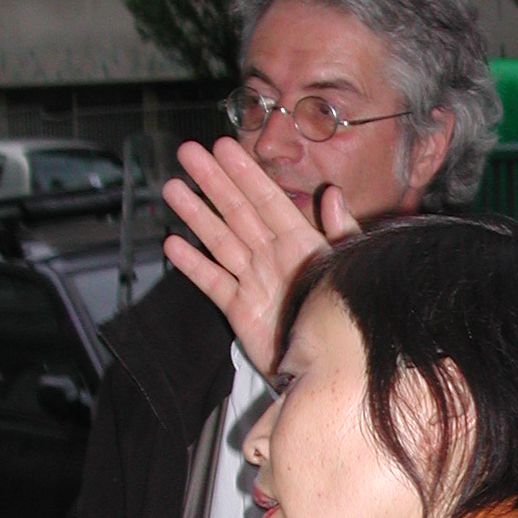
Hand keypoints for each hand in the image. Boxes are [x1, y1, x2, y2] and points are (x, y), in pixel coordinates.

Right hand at [161, 138, 359, 374]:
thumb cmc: (342, 317)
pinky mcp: (239, 308)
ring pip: (219, 240)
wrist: (328, 370)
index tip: (224, 147)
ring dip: (196, 214)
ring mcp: (253, 280)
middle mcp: (273, 256)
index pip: (268, 200)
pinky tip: (174, 245)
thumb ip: (339, 232)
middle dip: (212, 182)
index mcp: (301, 243)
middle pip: (237, 212)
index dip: (245, 173)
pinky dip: (193, 265)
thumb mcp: (345, 269)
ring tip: (172, 188)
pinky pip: (212, 281)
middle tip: (188, 153)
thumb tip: (331, 194)